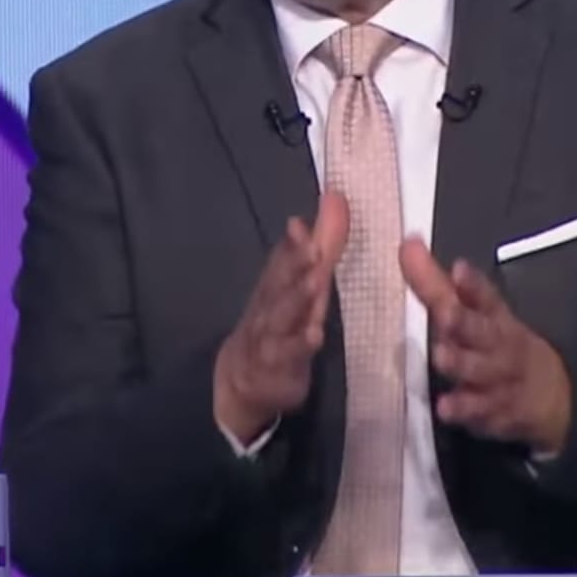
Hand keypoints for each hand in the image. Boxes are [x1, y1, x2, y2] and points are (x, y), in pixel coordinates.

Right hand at [214, 191, 348, 444]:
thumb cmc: (278, 323)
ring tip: (316, 282)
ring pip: (282, 318)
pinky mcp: (278, 370)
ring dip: (297, 300)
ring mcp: (271, 338)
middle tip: (312, 246)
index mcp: (275, 286)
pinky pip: (287, 358)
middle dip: (295, 264)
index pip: (282, 260)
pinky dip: (299, 346)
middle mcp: (270, 307)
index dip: (292, 243)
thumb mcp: (301, 283)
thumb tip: (335, 196)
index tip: (300, 223)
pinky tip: (315, 335)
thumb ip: (323, 241)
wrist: (240, 380)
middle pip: (280, 284)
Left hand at [401, 239, 571, 455]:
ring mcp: (503, 381)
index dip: (474, 286)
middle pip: (485, 333)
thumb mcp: (473, 314)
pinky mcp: (501, 414)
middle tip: (445, 316)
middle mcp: (501, 346)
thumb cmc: (498, 346)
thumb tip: (407, 243)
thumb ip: (434, 283)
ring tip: (441, 358)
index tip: (459, 270)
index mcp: (495, 317)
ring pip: (484, 373)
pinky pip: (486, 414)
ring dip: (463, 366)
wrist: (555, 398)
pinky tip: (446, 410)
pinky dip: (468, 412)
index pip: (486, 298)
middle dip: (465, 324)